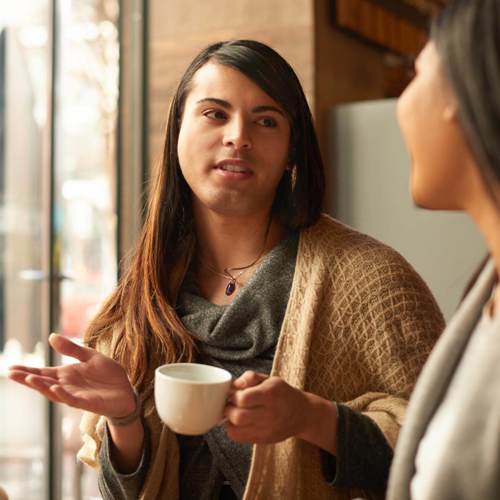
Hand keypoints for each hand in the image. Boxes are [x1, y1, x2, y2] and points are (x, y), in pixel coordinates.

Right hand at [8, 333, 135, 418]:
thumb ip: (72, 349)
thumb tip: (51, 336)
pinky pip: (71, 399)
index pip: (43, 372)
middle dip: (27, 378)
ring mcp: (75, 395)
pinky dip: (62, 394)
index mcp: (67, 374)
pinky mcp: (86, 402)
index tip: (10, 367)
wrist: (127, 390)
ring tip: (28, 378)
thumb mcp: (90, 356)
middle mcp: (67, 386)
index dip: (27, 370)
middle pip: (43, 382)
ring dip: (41, 386)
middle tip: (10, 373)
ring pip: (54, 391)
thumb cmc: (108, 375)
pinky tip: (53, 388)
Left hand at [224, 370, 308, 443]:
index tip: (234, 393)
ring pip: (236, 430)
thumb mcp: (269, 379)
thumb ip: (250, 377)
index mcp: (270, 394)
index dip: (234, 396)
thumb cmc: (282, 393)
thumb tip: (235, 384)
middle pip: (238, 417)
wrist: (301, 414)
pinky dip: (233, 430)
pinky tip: (238, 422)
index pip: (244, 399)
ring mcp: (266, 430)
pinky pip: (239, 438)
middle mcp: (269, 414)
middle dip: (229, 409)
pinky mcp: (263, 440)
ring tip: (233, 413)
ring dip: (229, 421)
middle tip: (230, 404)